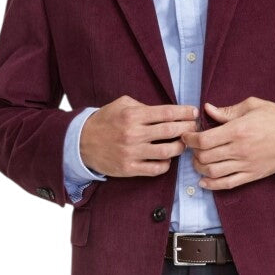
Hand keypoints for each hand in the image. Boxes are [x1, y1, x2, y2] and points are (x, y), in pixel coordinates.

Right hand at [81, 96, 199, 177]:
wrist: (81, 143)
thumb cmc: (105, 121)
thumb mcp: (121, 105)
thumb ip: (143, 106)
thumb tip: (166, 111)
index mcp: (132, 115)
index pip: (166, 113)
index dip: (184, 112)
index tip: (193, 112)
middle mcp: (133, 134)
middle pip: (170, 132)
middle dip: (187, 129)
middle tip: (194, 128)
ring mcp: (131, 153)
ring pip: (167, 152)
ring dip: (180, 148)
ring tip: (183, 144)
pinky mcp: (129, 168)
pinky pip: (156, 169)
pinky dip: (166, 164)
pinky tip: (167, 159)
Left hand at [183, 97, 274, 189]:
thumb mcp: (252, 106)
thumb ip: (227, 110)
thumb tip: (207, 109)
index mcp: (238, 130)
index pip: (204, 139)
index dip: (190, 139)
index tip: (186, 135)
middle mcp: (239, 149)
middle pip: (205, 156)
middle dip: (193, 152)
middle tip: (192, 147)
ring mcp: (245, 164)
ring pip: (213, 172)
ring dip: (200, 168)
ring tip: (198, 161)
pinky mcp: (251, 175)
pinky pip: (227, 184)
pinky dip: (212, 185)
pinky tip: (204, 181)